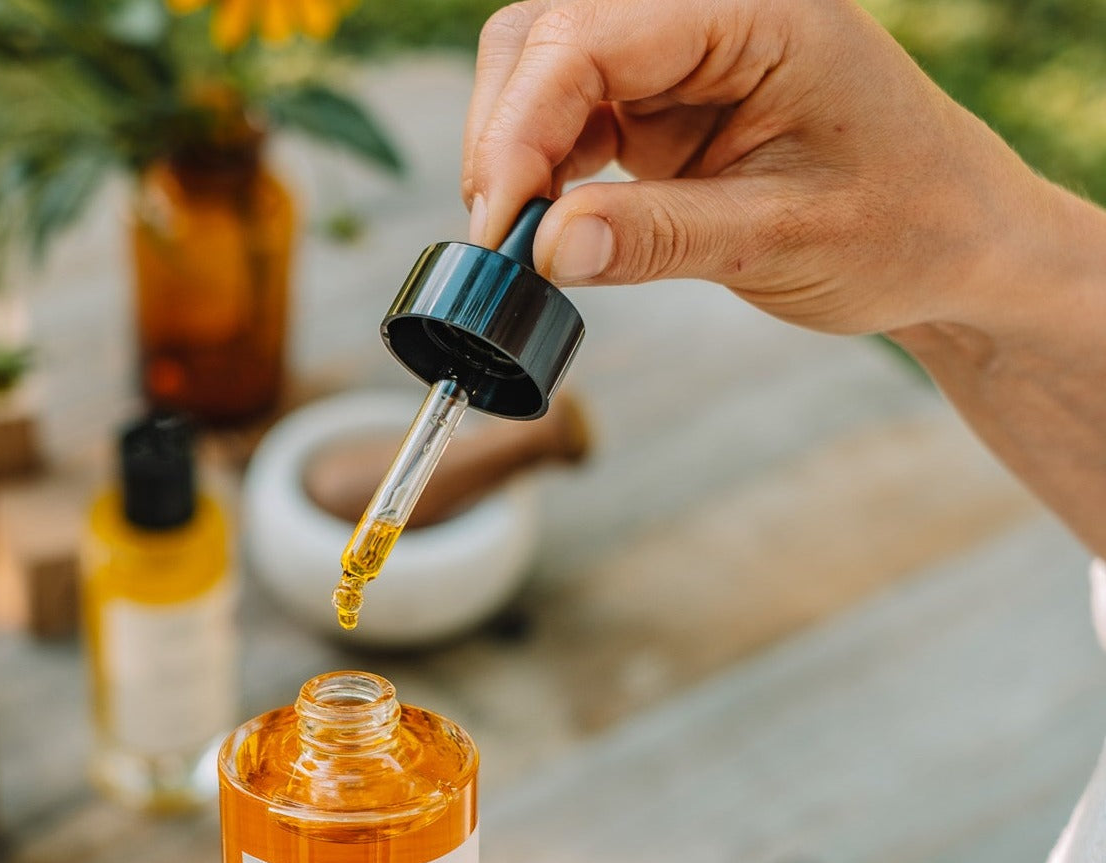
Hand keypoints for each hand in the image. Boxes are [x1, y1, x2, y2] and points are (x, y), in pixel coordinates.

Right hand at [462, 0, 1054, 335]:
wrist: (950, 242)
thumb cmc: (900, 228)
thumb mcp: (783, 239)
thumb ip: (659, 238)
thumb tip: (545, 250)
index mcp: (759, 11)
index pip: (593, 36)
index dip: (525, 128)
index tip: (500, 226)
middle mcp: (710, 15)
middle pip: (548, 31)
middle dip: (505, 133)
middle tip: (499, 240)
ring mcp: (681, 57)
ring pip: (544, 67)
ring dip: (513, 151)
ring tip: (521, 238)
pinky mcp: (664, 103)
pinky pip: (570, 115)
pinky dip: (540, 171)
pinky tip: (548, 224)